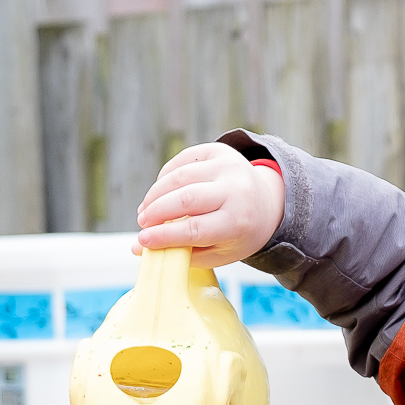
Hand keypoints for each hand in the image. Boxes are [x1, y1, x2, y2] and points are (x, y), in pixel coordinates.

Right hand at [137, 144, 282, 268]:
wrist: (266, 204)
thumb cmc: (235, 234)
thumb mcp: (216, 251)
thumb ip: (180, 253)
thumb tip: (137, 248)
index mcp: (238, 221)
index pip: (195, 228)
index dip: (164, 234)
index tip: (142, 240)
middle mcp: (236, 190)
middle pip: (186, 199)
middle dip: (156, 211)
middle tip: (142, 222)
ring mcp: (228, 166)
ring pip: (180, 177)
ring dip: (156, 194)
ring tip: (147, 209)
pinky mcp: (219, 150)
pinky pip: (182, 160)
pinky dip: (165, 177)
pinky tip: (160, 192)